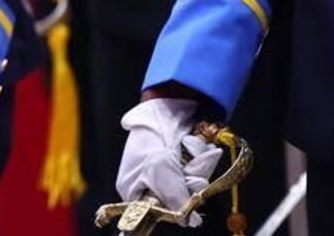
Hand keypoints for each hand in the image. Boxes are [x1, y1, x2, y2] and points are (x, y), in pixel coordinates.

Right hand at [117, 98, 220, 225]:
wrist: (163, 111)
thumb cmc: (151, 141)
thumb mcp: (161, 173)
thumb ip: (175, 200)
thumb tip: (190, 222)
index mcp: (133, 191)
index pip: (155, 213)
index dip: (171, 209)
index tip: (182, 204)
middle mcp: (151, 185)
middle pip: (178, 200)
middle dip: (186, 184)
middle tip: (182, 170)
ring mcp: (169, 174)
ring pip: (193, 185)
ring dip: (196, 168)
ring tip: (186, 151)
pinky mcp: (185, 164)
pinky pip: (200, 172)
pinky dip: (200, 159)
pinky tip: (191, 145)